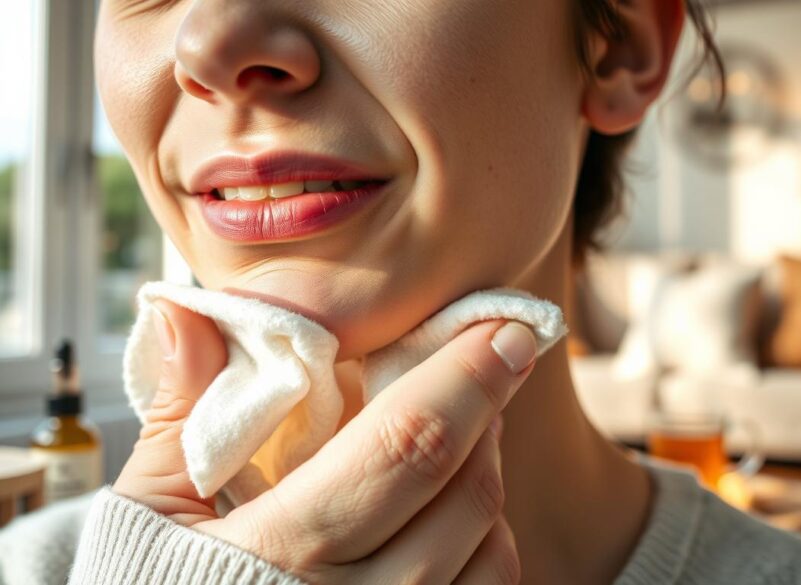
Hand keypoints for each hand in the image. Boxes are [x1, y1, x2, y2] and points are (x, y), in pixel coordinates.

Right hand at [113, 299, 536, 583]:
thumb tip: (191, 313)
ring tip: (466, 433)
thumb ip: (180, 413)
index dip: (466, 379)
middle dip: (488, 415)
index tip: (504, 329)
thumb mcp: (146, 509)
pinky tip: (448, 509)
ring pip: (489, 552)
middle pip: (466, 495)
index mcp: (283, 551)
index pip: (405, 446)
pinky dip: (484, 542)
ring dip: (487, 477)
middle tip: (485, 364)